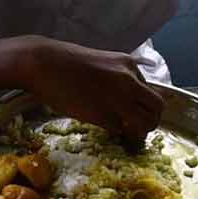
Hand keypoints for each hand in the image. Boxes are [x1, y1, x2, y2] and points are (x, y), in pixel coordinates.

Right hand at [19, 38, 163, 142]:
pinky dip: (114, 133)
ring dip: (137, 133)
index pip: (149, 90)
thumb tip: (120, 99)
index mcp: (128, 65)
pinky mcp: (102, 114)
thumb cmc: (62, 62)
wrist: (41, 63)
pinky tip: (103, 130)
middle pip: (156, 108)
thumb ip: (114, 79)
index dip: (142, 104)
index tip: (133, 112)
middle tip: (138, 129)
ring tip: (125, 136)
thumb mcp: (98, 63)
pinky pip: (118, 129)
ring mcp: (118, 98)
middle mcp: (129, 80)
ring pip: (144, 123)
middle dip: (150, 121)